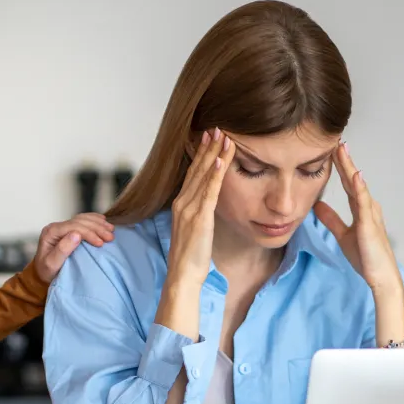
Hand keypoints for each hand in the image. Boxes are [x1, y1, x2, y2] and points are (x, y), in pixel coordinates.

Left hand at [33, 213, 114, 281]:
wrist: (43, 274)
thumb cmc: (47, 272)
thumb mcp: (52, 265)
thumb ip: (62, 250)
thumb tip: (76, 234)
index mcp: (51, 232)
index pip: (73, 227)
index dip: (89, 233)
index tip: (101, 243)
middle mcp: (56, 226)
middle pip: (80, 221)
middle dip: (97, 228)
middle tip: (110, 237)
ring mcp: (63, 226)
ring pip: (83, 218)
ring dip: (98, 223)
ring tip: (111, 230)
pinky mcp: (69, 228)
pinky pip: (84, 219)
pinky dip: (95, 220)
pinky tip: (104, 221)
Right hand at [165, 128, 233, 287]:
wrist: (182, 275)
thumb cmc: (190, 257)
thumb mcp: (193, 230)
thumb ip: (198, 214)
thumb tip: (207, 206)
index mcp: (180, 204)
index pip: (192, 173)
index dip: (201, 154)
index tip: (208, 137)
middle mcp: (182, 202)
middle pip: (197, 169)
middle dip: (208, 147)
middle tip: (216, 127)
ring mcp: (190, 209)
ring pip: (204, 176)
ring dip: (215, 154)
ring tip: (223, 136)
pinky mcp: (200, 218)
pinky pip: (209, 192)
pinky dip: (215, 175)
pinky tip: (221, 160)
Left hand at [313, 142, 402, 292]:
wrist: (380, 276)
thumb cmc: (366, 257)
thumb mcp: (343, 235)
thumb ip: (332, 219)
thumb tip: (317, 206)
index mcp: (361, 209)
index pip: (348, 183)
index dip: (340, 167)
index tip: (330, 149)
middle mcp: (368, 207)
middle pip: (353, 179)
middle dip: (344, 160)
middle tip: (335, 140)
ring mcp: (370, 214)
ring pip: (358, 185)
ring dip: (350, 167)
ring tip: (342, 149)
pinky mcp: (370, 224)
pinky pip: (363, 203)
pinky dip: (359, 188)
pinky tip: (355, 175)